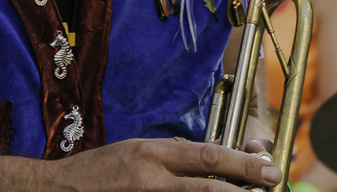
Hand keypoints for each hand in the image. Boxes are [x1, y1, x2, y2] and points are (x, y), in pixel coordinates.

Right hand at [51, 137, 282, 190]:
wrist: (63, 190)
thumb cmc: (101, 170)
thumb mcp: (137, 150)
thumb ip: (172, 156)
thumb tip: (211, 158)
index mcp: (152, 154)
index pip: (206, 155)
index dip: (241, 161)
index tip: (266, 165)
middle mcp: (152, 179)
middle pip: (209, 182)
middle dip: (245, 182)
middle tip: (273, 181)